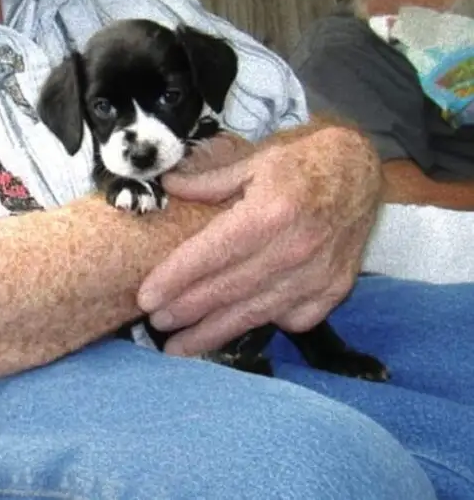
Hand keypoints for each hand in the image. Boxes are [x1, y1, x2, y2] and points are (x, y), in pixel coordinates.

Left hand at [137, 125, 381, 356]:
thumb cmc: (300, 163)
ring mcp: (317, 275)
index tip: (148, 297)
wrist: (359, 170)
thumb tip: (168, 186)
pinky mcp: (334, 290)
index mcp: (269, 213)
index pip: (212, 253)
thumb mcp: (254, 161)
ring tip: (182, 346)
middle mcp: (294, 249)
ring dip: (215, 332)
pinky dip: (263, 323)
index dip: (177, 278)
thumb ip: (209, 180)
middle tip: (156, 324)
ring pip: (256, 313)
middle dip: (188, 311)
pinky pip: (291, 318)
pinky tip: (237, 327)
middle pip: (229, 289)